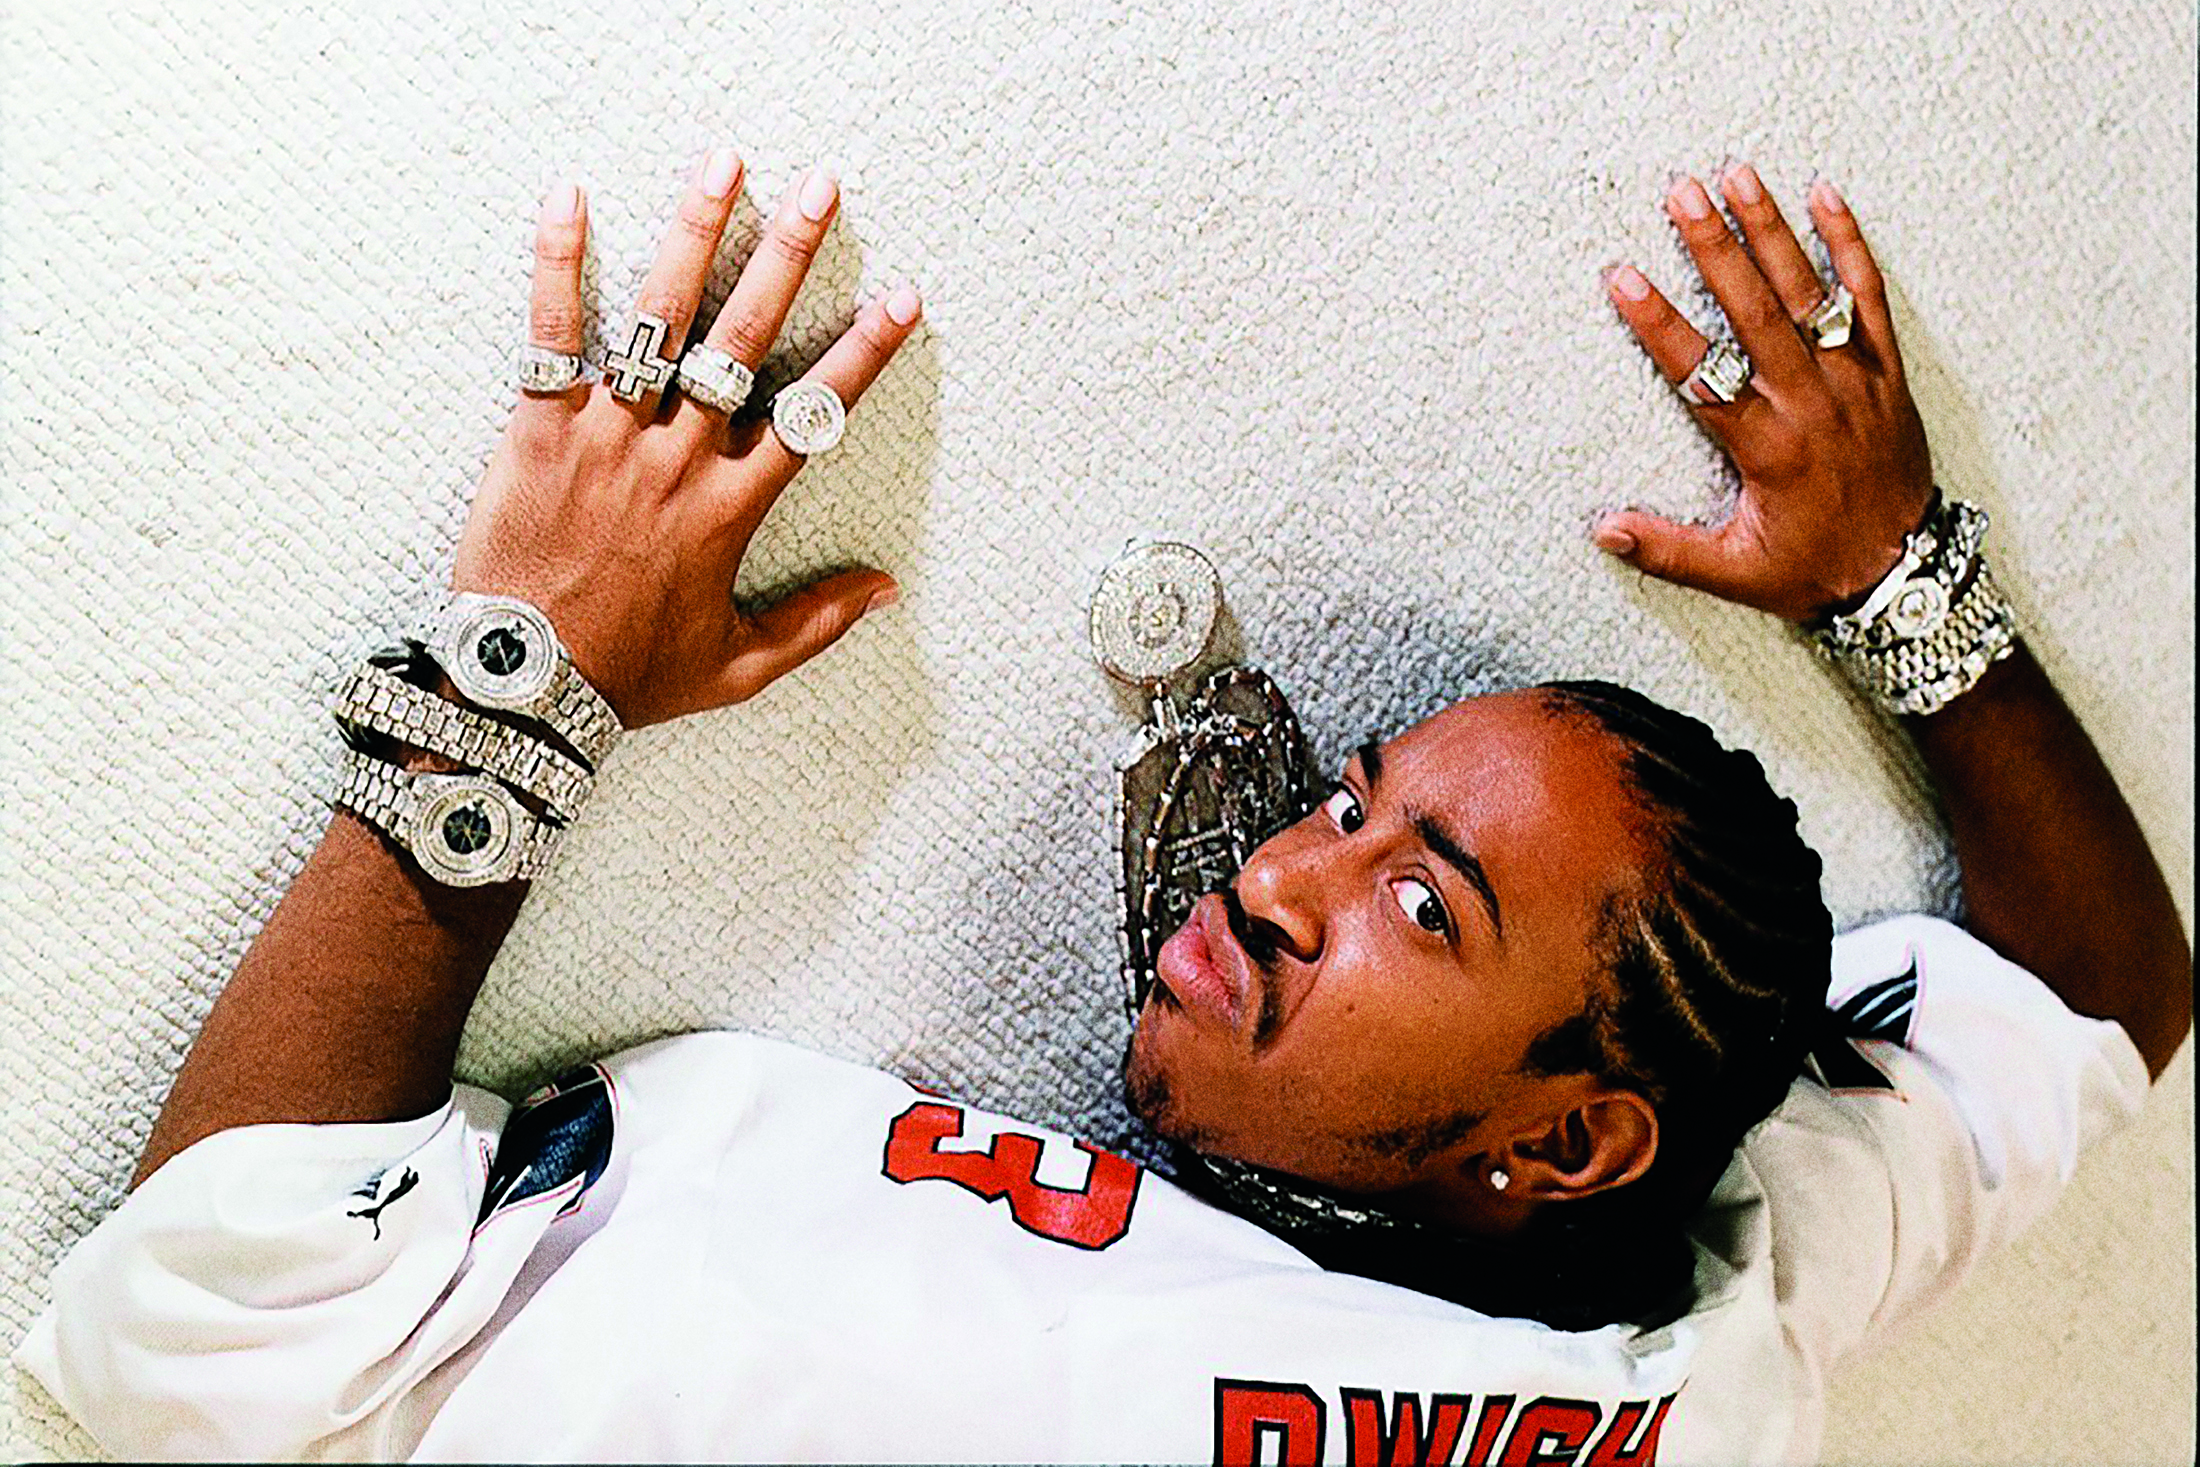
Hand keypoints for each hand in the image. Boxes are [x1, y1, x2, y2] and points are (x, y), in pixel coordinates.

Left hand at [450, 148, 919, 730]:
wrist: (521, 689)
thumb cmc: (629, 678)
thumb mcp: (738, 667)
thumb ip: (815, 623)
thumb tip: (884, 589)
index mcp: (731, 510)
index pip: (811, 414)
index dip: (861, 354)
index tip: (901, 299)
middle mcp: (678, 459)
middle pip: (745, 341)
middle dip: (789, 258)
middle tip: (823, 190)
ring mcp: (608, 438)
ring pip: (659, 320)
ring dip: (694, 235)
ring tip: (722, 164)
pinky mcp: (539, 432)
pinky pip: (550, 335)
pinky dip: (558, 266)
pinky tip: (570, 198)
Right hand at [1591, 166, 1933, 622]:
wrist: (1908, 575)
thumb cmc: (1814, 570)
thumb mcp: (1736, 573)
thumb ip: (1668, 551)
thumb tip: (1603, 531)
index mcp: (1768, 449)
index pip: (1703, 375)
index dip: (1660, 325)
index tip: (1624, 279)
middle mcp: (1811, 404)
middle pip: (1757, 313)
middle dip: (1716, 249)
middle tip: (1681, 194)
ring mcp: (1854, 382)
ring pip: (1810, 294)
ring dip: (1772, 231)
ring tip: (1739, 175)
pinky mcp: (1887, 372)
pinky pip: (1871, 298)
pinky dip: (1851, 246)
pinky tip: (1826, 196)